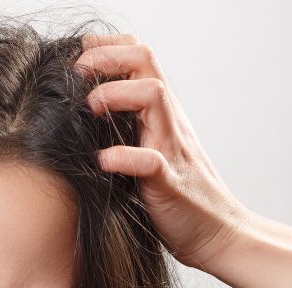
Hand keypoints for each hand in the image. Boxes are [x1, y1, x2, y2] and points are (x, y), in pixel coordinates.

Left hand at [74, 34, 251, 269]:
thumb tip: (75, 120)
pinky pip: (150, 161)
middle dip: (107, 57)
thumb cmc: (175, 197)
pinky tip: (101, 162)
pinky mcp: (170, 184)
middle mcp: (168, 122)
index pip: (139, 58)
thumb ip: (125, 132)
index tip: (77, 57)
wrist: (217, 235)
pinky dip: (123, 157)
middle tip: (77, 73)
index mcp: (160, 114)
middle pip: (146, 62)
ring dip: (115, 94)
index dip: (107, 47)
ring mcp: (171, 150)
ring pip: (154, 96)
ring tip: (89, 109)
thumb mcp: (146, 153)